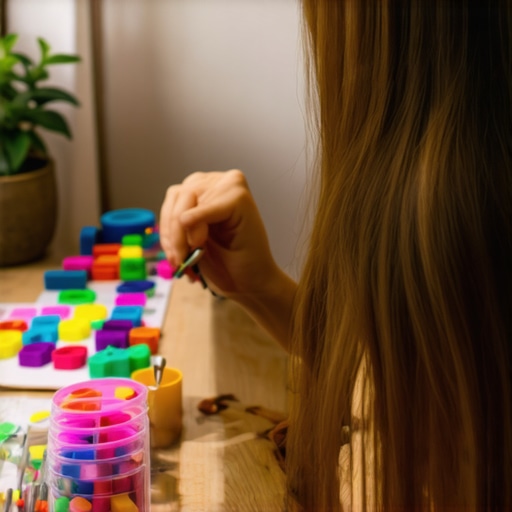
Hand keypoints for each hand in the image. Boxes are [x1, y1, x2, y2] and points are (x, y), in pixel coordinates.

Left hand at [159, 169, 279, 299]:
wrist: (250, 283)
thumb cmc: (224, 262)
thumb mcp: (189, 238)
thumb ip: (176, 221)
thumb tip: (169, 217)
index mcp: (204, 187)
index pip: (174, 196)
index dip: (167, 227)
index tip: (172, 255)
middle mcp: (217, 181)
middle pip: (178, 196)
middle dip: (172, 232)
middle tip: (179, 260)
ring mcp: (230, 186)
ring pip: (186, 201)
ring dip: (182, 234)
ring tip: (193, 256)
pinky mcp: (239, 198)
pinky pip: (204, 208)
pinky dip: (195, 223)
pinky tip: (198, 242)